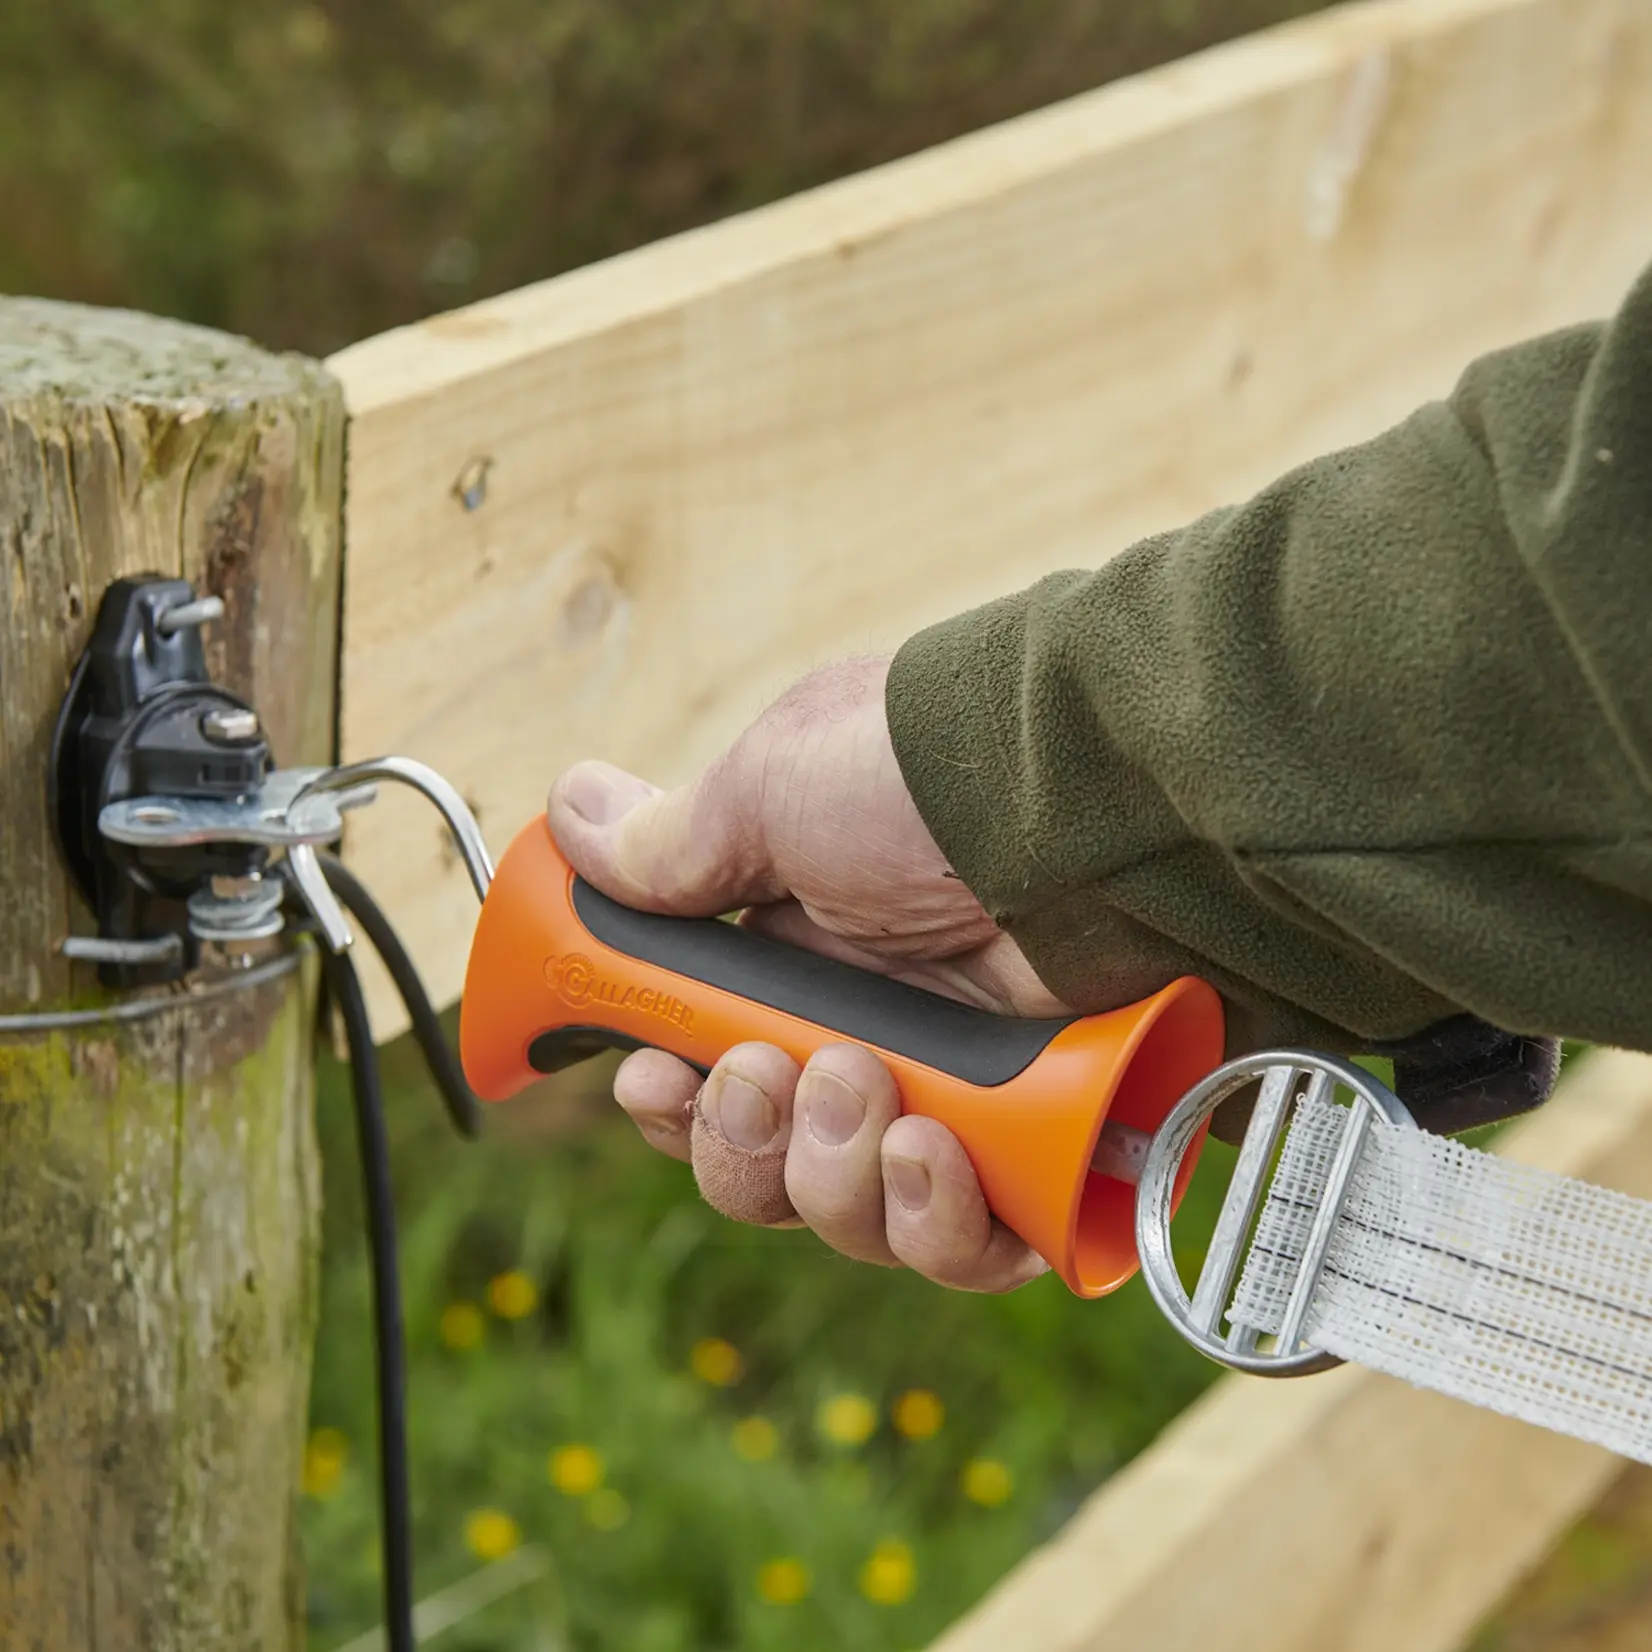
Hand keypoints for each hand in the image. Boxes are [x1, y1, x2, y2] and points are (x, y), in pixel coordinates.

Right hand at [547, 654, 1065, 1291]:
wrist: (1084, 801)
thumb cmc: (925, 777)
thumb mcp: (775, 794)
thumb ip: (672, 844)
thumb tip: (570, 809)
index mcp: (796, 969)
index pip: (704, 1079)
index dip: (672, 1104)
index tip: (656, 1080)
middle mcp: (868, 1041)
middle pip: (765, 1170)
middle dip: (746, 1147)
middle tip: (773, 1076)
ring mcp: (953, 1098)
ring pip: (850, 1219)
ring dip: (834, 1177)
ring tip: (872, 1090)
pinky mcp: (1034, 1150)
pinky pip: (963, 1249)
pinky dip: (935, 1224)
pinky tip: (934, 1153)